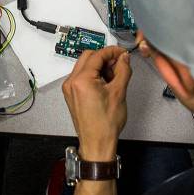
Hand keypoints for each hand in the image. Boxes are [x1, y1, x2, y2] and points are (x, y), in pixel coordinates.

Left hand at [61, 46, 130, 160]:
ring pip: (85, 66)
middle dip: (105, 58)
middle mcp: (71, 82)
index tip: (122, 53)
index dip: (112, 51)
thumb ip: (123, 70)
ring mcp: (70, 88)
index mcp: (81, 80)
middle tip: (120, 63)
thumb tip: (124, 58)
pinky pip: (82, 76)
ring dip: (100, 66)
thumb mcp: (119, 92)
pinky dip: (94, 75)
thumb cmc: (105, 124)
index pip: (97, 55)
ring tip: (114, 77)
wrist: (97, 143)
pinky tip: (106, 83)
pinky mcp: (72, 94)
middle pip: (88, 57)